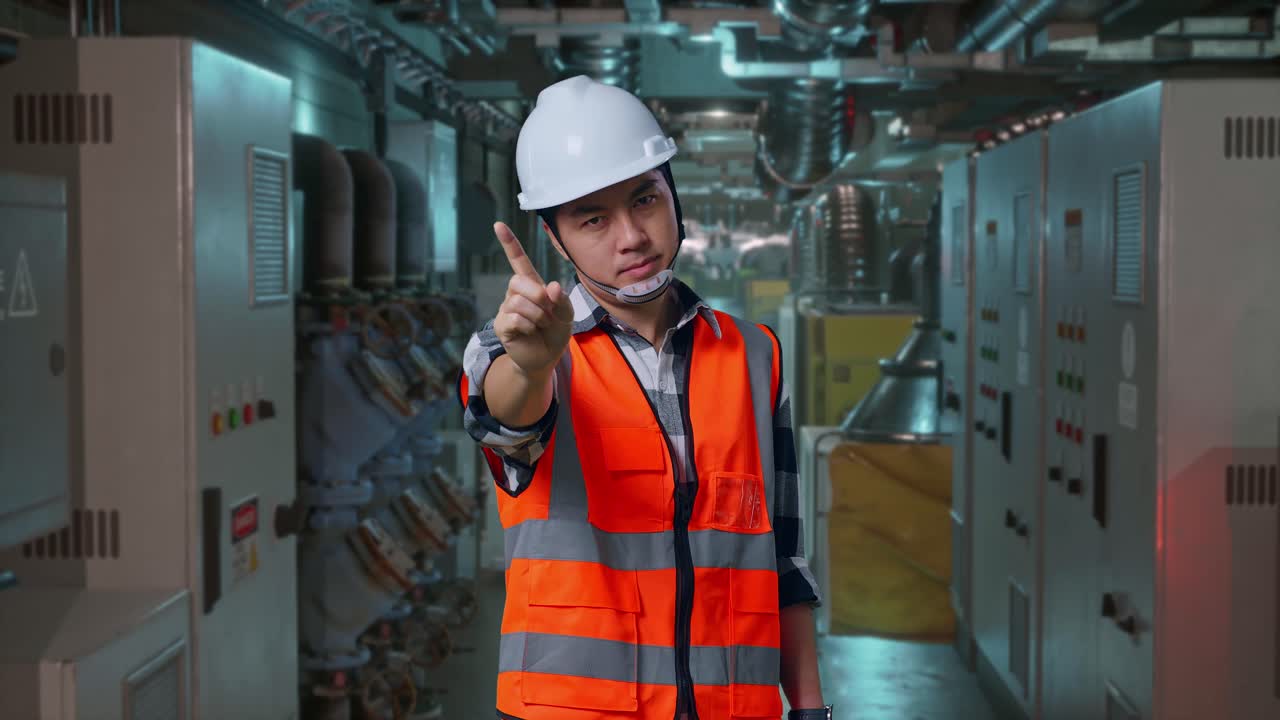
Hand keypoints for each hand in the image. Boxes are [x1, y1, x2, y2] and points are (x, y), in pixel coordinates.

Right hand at [492, 222, 573, 377]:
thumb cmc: (555, 332)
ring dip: (537, 316)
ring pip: (518, 302)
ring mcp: (507, 309)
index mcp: (532, 285)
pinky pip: (514, 318)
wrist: (546, 357)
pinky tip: (530, 332)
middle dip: (538, 296)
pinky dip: (529, 326)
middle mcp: (516, 294)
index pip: (519, 260)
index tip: (498, 224)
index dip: (509, 243)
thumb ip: (561, 300)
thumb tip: (551, 287)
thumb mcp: (567, 315)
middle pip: (518, 281)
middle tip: (547, 312)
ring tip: (540, 325)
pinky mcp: (502, 325)